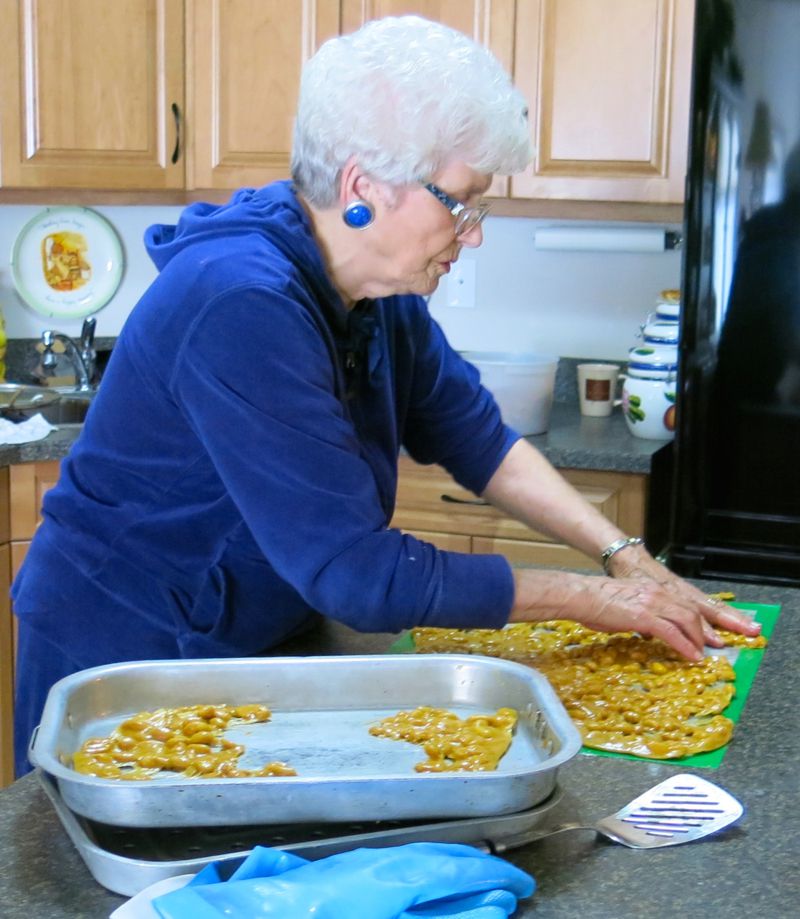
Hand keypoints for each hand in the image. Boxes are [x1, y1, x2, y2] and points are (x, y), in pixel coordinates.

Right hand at [510, 559, 760, 660]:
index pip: (682, 604)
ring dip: (698, 639)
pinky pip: (673, 633)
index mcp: (651, 590)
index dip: (696, 620)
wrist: (581, 595)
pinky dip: (686, 646)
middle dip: (703, 630)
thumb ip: (638, 615)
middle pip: (691, 611)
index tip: (704, 634)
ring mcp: (652, 604)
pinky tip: (692, 657)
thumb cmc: (594, 602)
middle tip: (709, 646)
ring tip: (701, 654)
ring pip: (687, 620)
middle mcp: (657, 593)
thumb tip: (643, 628)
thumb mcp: (622, 606)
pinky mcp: (645, 616)